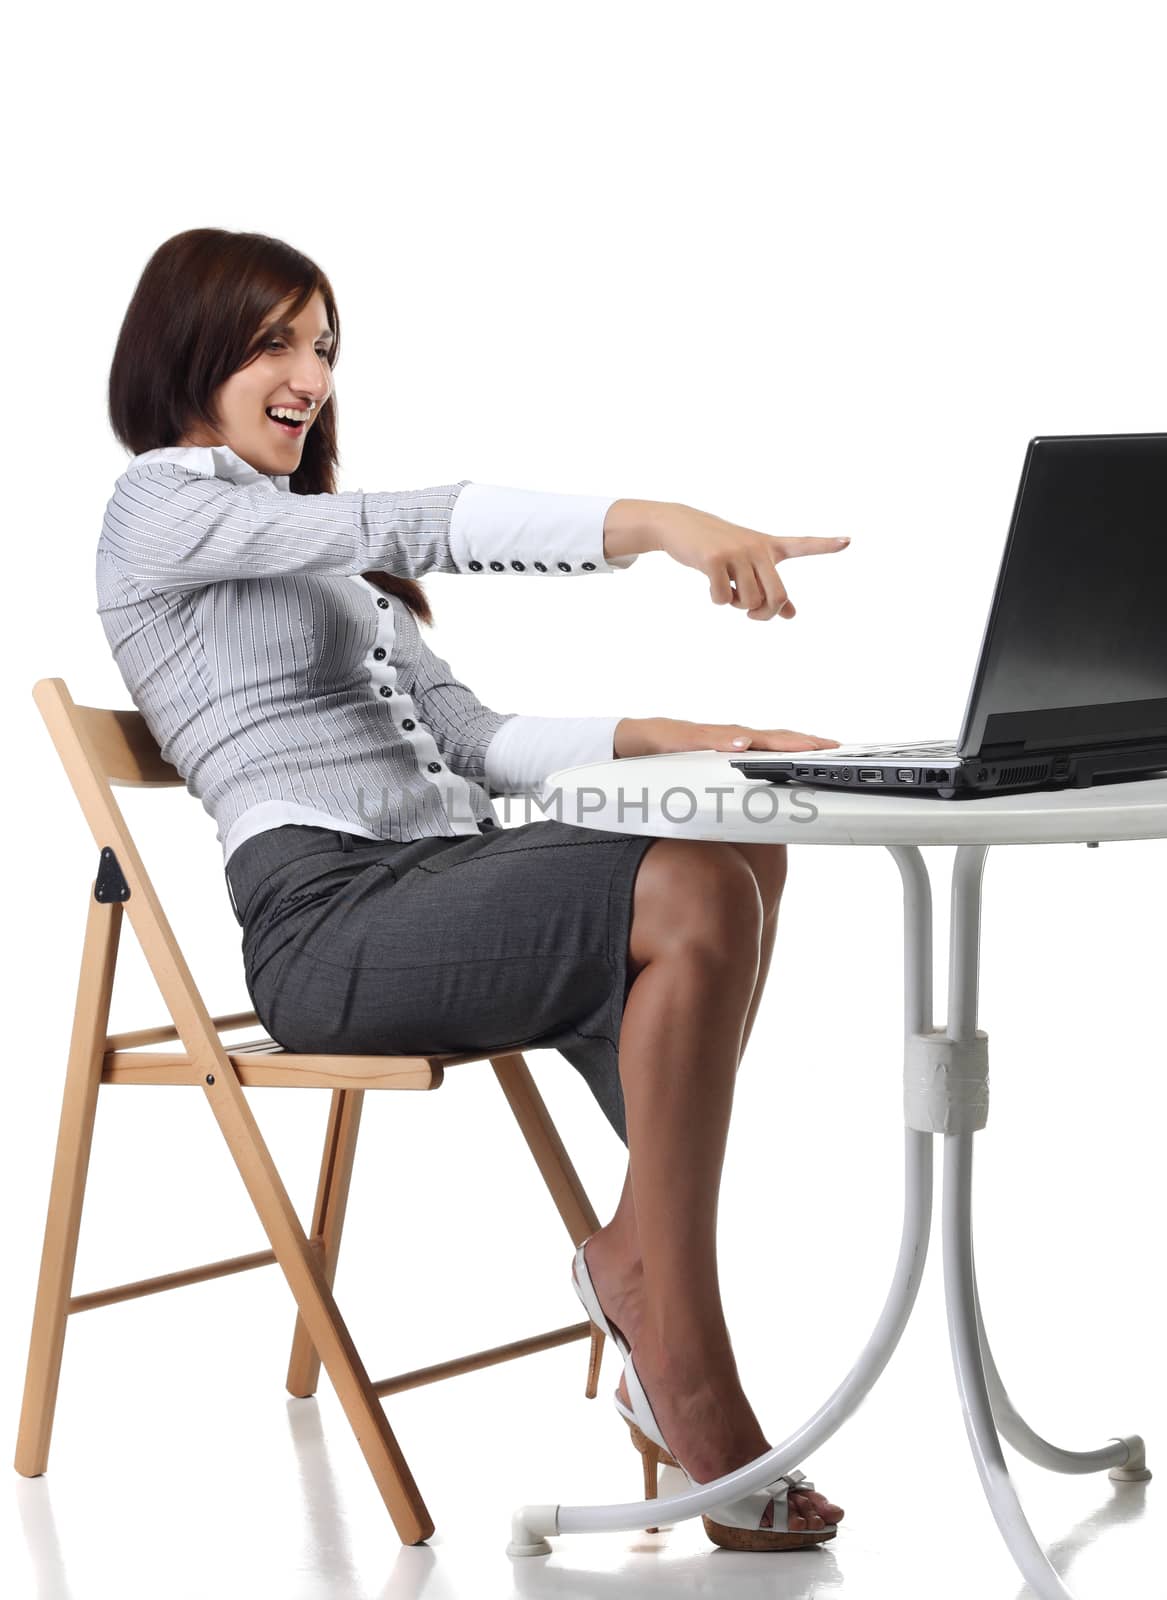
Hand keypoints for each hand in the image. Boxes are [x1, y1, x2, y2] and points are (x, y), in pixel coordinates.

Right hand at [614, 717, 841, 758]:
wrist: (637, 738)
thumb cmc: (677, 752)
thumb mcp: (708, 768)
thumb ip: (732, 777)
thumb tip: (760, 797)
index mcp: (737, 746)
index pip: (778, 745)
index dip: (805, 746)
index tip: (832, 749)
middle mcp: (730, 738)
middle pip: (772, 738)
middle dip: (802, 742)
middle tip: (829, 746)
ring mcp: (711, 736)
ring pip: (748, 737)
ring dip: (775, 741)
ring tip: (800, 745)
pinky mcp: (689, 737)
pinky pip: (710, 739)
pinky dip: (728, 740)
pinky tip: (743, 744)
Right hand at [654, 503, 850, 619]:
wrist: (679, 525)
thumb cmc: (718, 549)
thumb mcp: (746, 566)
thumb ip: (769, 589)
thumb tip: (791, 614)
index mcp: (769, 546)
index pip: (803, 545)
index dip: (826, 545)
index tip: (848, 541)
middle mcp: (757, 547)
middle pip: (777, 596)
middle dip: (765, 614)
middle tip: (754, 616)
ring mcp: (736, 552)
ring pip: (749, 601)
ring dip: (737, 606)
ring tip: (727, 589)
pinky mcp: (714, 559)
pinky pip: (723, 599)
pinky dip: (717, 600)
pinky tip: (711, 584)